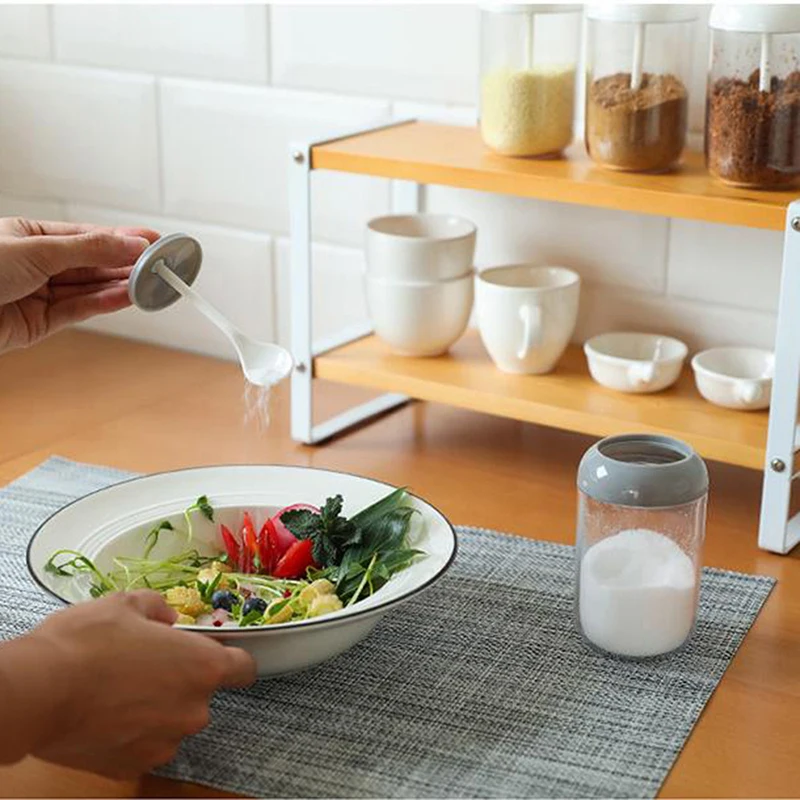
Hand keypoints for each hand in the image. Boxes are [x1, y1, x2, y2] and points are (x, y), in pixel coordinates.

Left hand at [0, 217, 159, 351]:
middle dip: (128, 263)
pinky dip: (107, 303)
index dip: (123, 238)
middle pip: (94, 263)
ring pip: (92, 288)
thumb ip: (89, 249)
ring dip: (123, 284)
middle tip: (162, 264)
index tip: (154, 240)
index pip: (88, 235)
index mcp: (32, 236)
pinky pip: (82, 309)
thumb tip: (131, 244)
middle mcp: (40, 264)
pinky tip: (129, 296)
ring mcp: (42, 294)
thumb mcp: (37, 249)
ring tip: (153, 281)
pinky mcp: (44, 323)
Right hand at [0, 591, 254, 777]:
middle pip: (200, 695)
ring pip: (171, 722)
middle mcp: (193, 710)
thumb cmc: (88, 641)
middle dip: (179, 682)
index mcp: (202, 667)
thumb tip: (166, 618)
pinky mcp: (133, 767)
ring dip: (154, 710)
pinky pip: (143, 745)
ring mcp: (165, 743)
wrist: (39, 691)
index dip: (232, 660)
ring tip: (116, 691)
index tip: (215, 656)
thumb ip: (158, 608)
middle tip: (142, 666)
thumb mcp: (126, 604)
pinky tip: (103, 716)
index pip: (243, 669)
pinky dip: (130, 734)